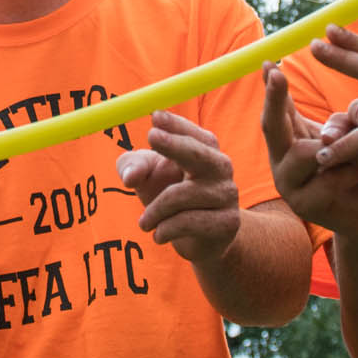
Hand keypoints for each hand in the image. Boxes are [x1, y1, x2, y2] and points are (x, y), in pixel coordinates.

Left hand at [116, 110, 241, 267]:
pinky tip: (159, 234)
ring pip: (182, 196)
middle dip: (175, 144)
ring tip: (144, 222)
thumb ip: (133, 167)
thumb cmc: (169, 198)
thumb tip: (130, 176)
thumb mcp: (145, 177)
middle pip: (198, 153)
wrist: (197, 240)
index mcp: (203, 149)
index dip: (174, 124)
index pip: (191, 133)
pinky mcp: (227, 222)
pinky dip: (165, 229)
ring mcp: (227, 195)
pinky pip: (188, 222)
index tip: (155, 116)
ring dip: (155, 210)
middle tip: (151, 136)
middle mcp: (220, 167)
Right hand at [259, 63, 357, 237]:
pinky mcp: (305, 206)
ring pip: (303, 153)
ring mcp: (289, 185)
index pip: (275, 111)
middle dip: (273, 99)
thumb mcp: (352, 138)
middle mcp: (280, 162)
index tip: (269, 62)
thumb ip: (350, 122)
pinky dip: (351, 172)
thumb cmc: (357, 170)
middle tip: (278, 75)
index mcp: (289, 142)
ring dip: (335, 147)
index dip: (271, 88)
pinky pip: (326, 179)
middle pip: (271, 126)